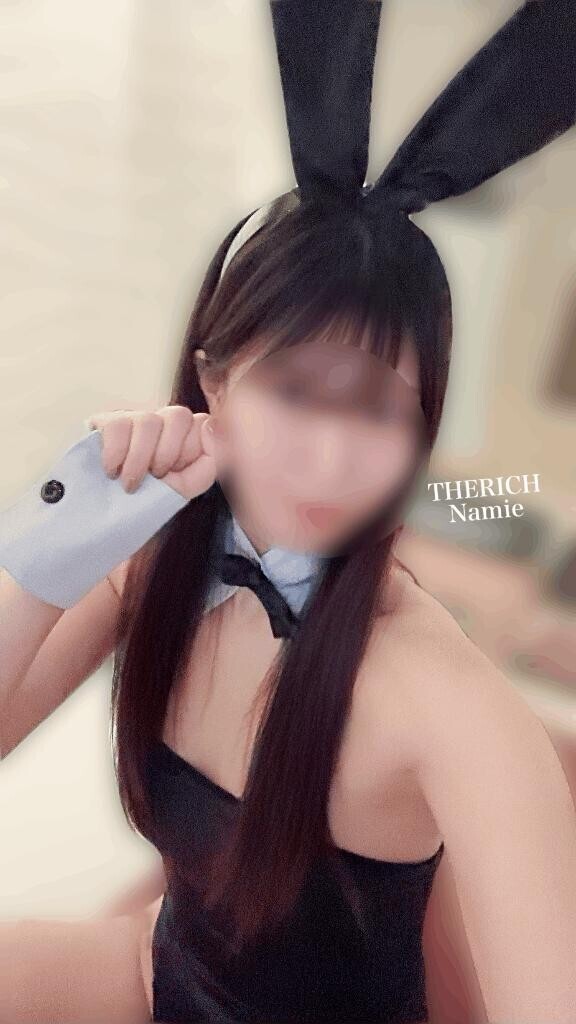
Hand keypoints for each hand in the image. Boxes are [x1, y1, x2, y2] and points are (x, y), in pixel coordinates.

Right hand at [85, 405, 224, 499]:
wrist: (104, 523)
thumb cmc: (145, 504)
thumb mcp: (182, 490)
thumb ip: (207, 464)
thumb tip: (210, 428)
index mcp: (185, 437)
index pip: (203, 422)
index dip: (191, 449)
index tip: (175, 473)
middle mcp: (162, 423)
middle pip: (178, 415)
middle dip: (168, 452)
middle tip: (155, 477)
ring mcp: (133, 420)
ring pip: (148, 420)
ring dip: (140, 458)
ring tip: (130, 484)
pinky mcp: (104, 423)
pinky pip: (117, 425)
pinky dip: (116, 453)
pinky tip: (111, 472)